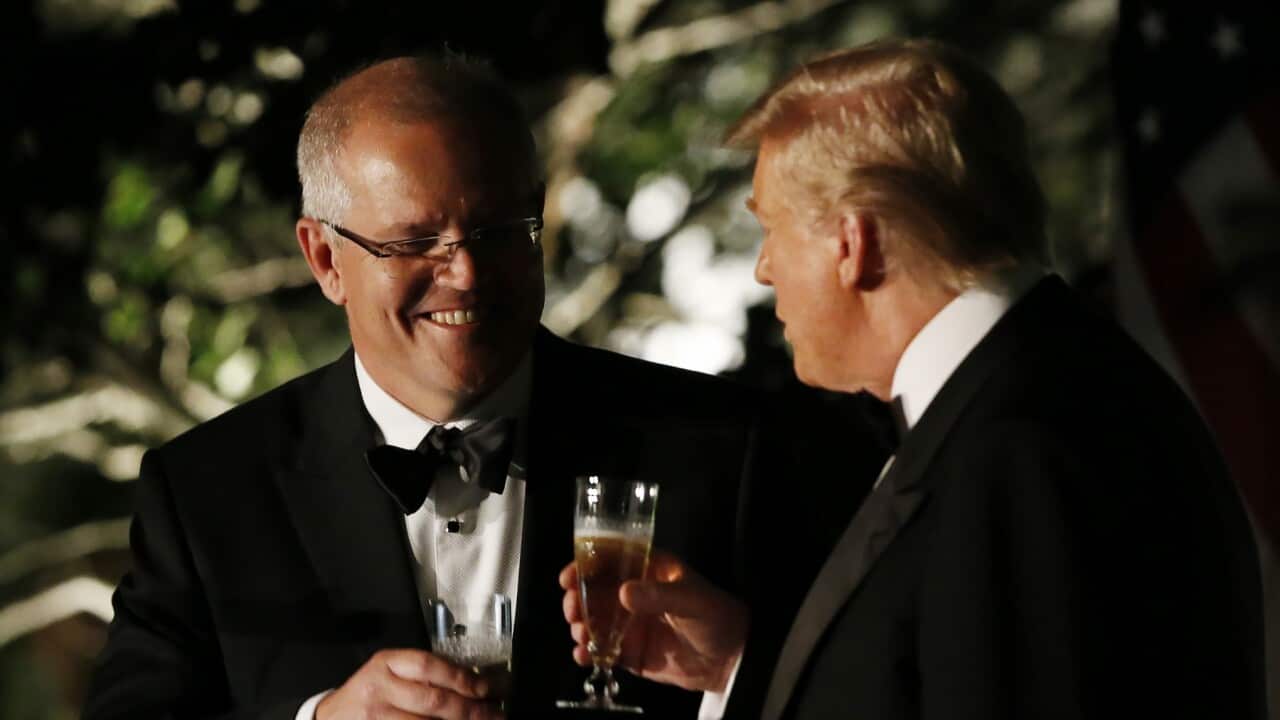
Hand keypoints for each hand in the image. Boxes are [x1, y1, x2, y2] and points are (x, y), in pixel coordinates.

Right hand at [316, 648, 501, 719]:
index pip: (430, 666)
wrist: (331, 717)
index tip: (485, 688)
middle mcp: (380, 688)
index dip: (462, 678)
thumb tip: (471, 683)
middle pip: (433, 700)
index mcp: (386, 663)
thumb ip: (422, 674)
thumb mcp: (389, 672)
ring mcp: (377, 716)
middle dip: (470, 709)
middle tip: (494, 714)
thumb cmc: (368, 692)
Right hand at [559, 550, 748, 693]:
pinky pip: (602, 651)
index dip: (585, 565)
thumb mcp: (691, 600)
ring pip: (594, 622)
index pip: (611, 561)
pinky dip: (588, 653)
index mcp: (648, 571)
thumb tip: (623, 593)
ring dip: (581, 626)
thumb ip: (659, 596)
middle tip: (573, 610)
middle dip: (577, 600)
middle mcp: (635, 595)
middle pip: (594, 592)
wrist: (732, 660)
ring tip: (582, 635)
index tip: (569, 577)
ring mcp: (630, 625)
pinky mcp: (631, 653)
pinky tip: (583, 656)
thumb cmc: (716, 617)